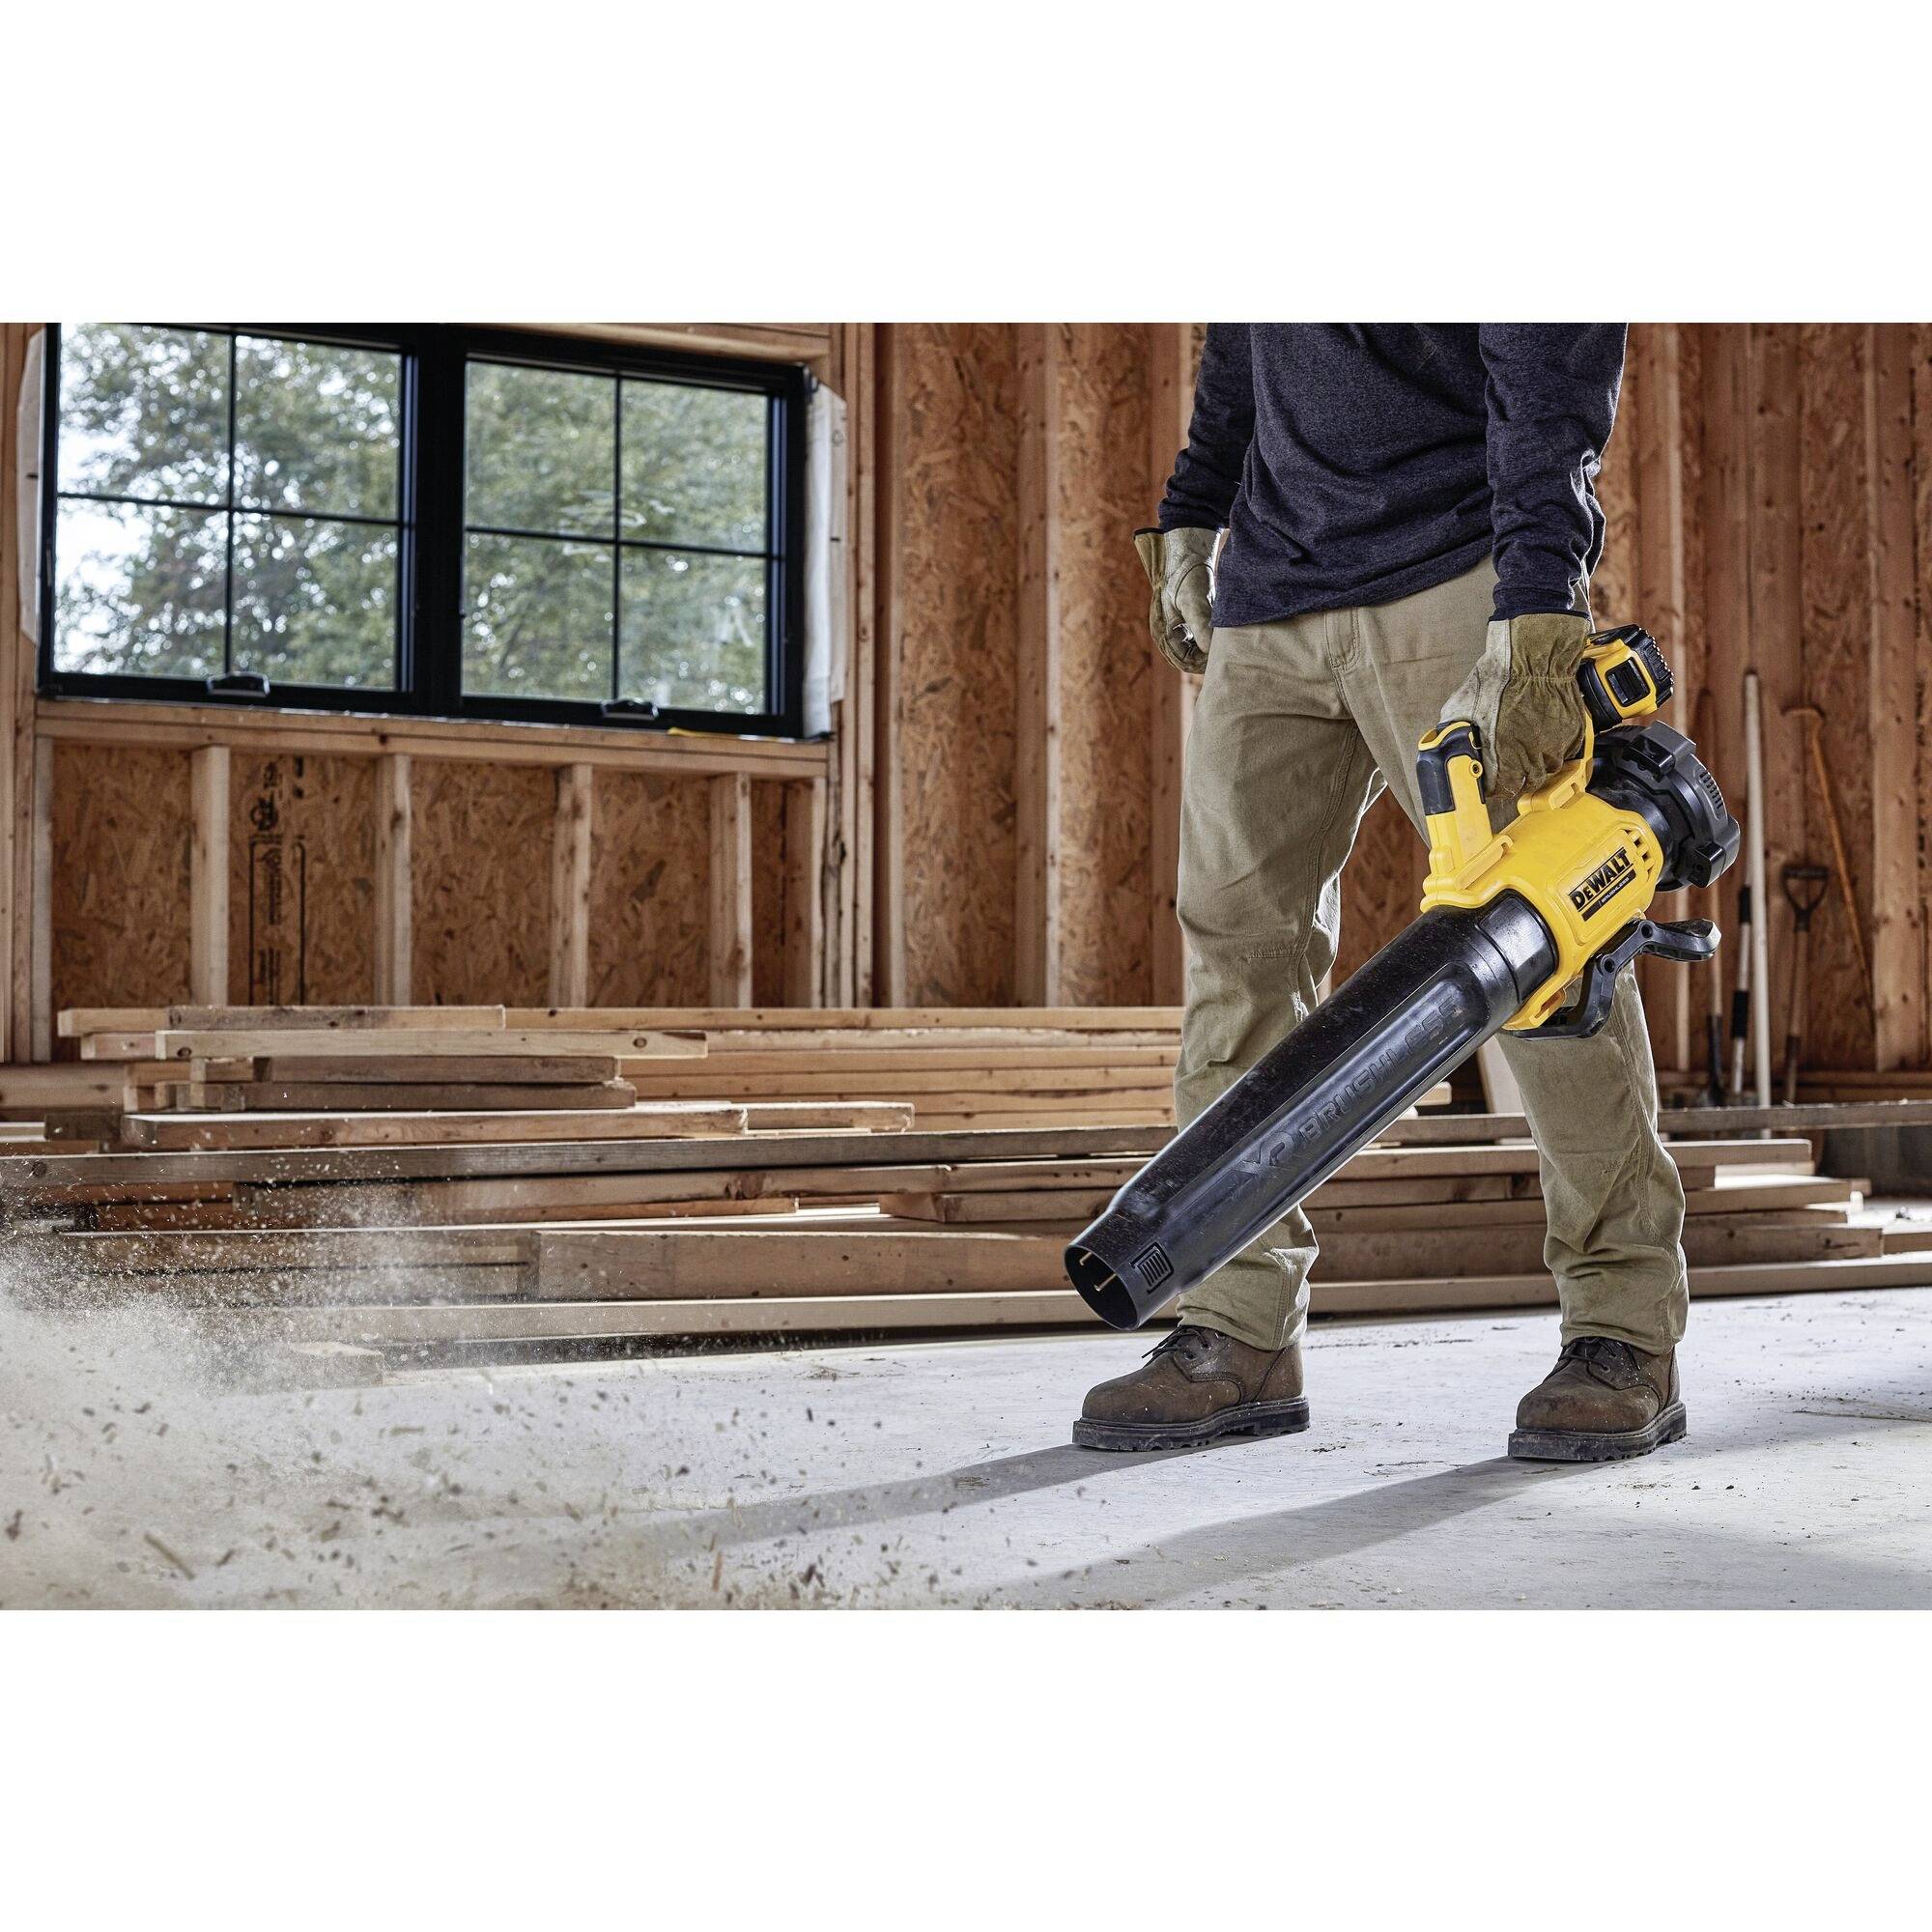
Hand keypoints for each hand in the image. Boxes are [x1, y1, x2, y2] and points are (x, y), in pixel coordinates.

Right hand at [1132, 526, 1216, 672]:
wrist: (1190, 552)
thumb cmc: (1187, 575)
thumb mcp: (1194, 601)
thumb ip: (1201, 626)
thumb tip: (1210, 651)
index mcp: (1163, 631)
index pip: (1183, 660)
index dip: (1202, 662)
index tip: (1221, 656)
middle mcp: (1170, 633)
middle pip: (1189, 659)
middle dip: (1206, 658)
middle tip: (1228, 653)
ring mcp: (1180, 628)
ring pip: (1197, 651)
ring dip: (1210, 651)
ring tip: (1227, 646)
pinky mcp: (1191, 621)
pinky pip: (1202, 640)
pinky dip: (1212, 641)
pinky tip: (1225, 637)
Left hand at [1439, 613, 1593, 803]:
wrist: (1535, 655)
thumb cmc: (1497, 678)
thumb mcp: (1461, 708)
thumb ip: (1456, 733)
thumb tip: (1448, 745)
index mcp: (1503, 756)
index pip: (1500, 791)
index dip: (1493, 787)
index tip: (1489, 782)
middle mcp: (1531, 756)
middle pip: (1526, 785)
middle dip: (1515, 779)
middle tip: (1508, 768)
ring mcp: (1555, 746)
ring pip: (1548, 769)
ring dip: (1536, 765)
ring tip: (1526, 751)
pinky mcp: (1573, 733)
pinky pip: (1565, 751)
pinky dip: (1554, 748)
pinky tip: (1543, 735)